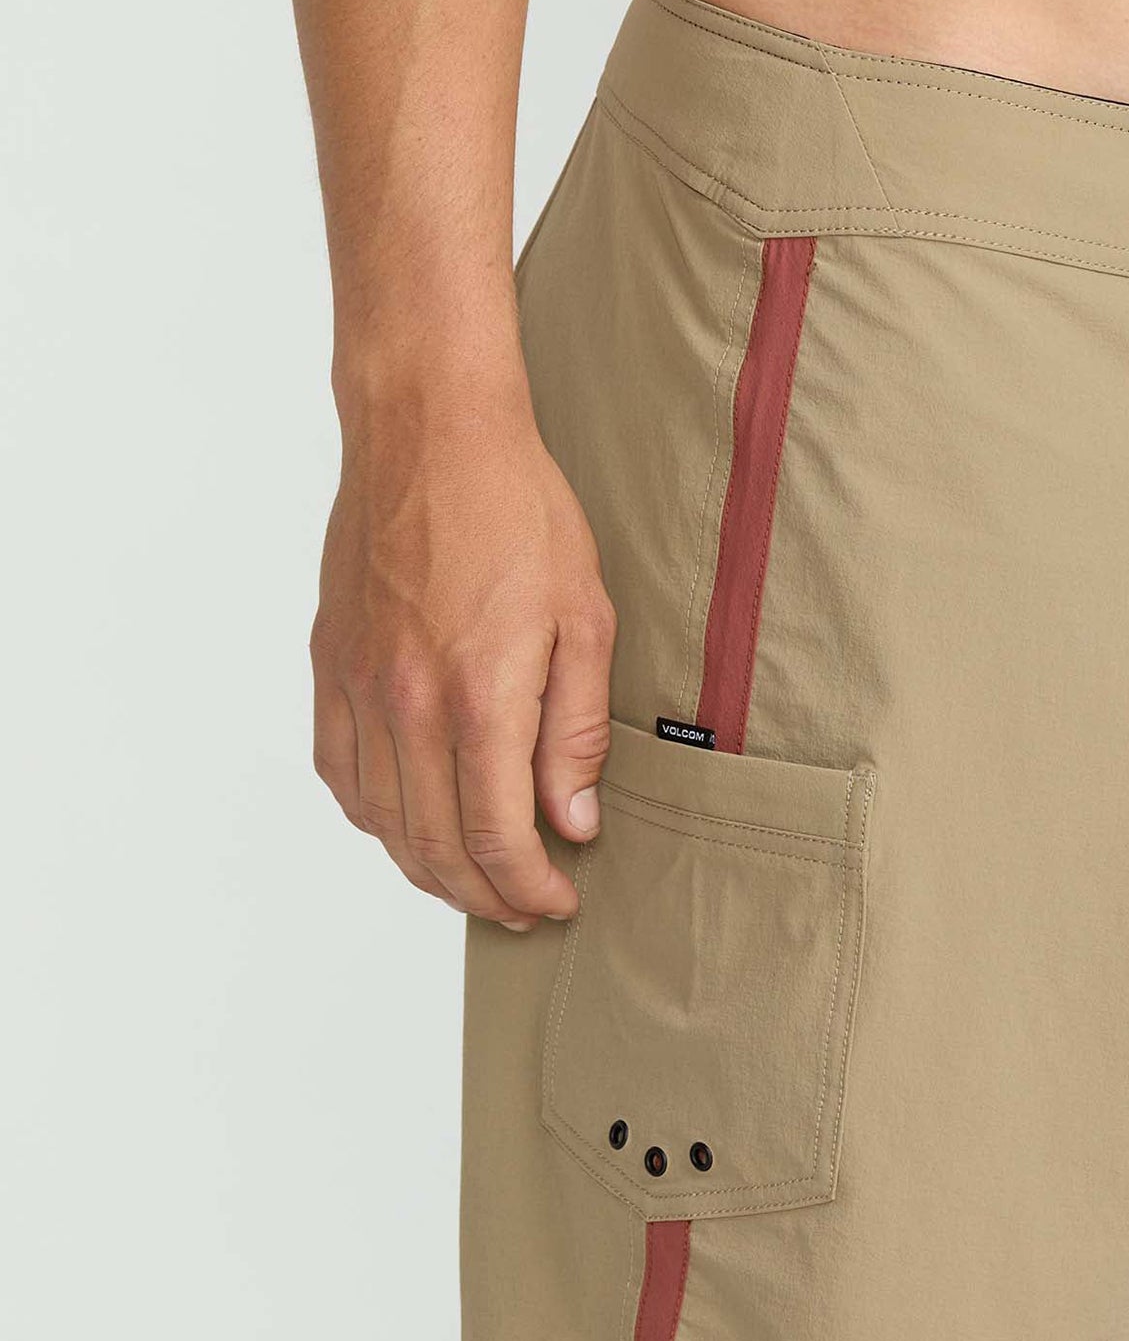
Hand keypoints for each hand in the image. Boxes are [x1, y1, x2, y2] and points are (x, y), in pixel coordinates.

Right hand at [311, 391, 615, 928]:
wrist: (429, 431)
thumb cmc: (519, 511)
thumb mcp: (586, 618)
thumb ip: (576, 732)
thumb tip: (571, 822)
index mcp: (478, 696)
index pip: (496, 836)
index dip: (529, 887)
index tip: (558, 902)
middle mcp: (408, 703)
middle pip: (435, 845)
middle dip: (485, 895)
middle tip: (524, 909)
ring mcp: (358, 685)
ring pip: (383, 821)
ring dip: (428, 869)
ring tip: (475, 881)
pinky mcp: (330, 664)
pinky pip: (340, 772)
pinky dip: (373, 818)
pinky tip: (408, 824)